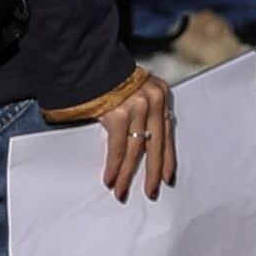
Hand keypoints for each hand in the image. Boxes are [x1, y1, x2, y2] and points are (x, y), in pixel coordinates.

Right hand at [94, 71, 174, 200]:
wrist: (88, 63)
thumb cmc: (108, 79)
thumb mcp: (136, 91)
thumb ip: (144, 113)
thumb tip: (144, 144)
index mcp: (161, 94)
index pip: (168, 132)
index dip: (167, 157)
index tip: (167, 176)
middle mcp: (153, 100)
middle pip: (156, 144)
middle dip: (152, 171)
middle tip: (151, 191)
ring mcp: (137, 107)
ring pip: (136, 150)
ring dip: (127, 174)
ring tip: (121, 190)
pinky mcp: (119, 114)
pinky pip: (118, 148)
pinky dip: (114, 166)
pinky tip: (110, 178)